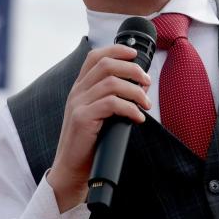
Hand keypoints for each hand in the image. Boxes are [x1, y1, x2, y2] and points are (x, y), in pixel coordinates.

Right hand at [46, 44, 150, 212]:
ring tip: (146, 103)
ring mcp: (78, 104)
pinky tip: (138, 118)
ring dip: (135, 91)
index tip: (135, 54)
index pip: (94, 56)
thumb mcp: (96, 114)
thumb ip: (108, 98)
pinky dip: (130, 108)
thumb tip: (138, 86)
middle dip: (132, 69)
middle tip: (147, 82)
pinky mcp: (82, 118)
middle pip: (106, 65)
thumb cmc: (89, 143)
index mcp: (79, 88)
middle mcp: (77, 92)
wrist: (71, 168)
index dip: (116, 50)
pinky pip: (111, 104)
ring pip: (112, 83)